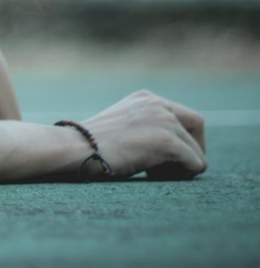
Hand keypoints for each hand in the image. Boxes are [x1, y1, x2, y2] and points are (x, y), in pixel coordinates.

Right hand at [81, 90, 206, 179]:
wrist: (77, 148)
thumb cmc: (94, 145)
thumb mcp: (124, 127)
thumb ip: (148, 127)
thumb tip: (176, 151)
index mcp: (145, 98)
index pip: (184, 117)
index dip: (180, 140)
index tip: (160, 156)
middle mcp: (157, 103)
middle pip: (197, 127)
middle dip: (190, 151)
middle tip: (165, 167)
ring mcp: (163, 119)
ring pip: (197, 151)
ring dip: (181, 167)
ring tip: (153, 172)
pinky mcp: (167, 140)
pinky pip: (196, 164)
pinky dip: (181, 175)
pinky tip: (152, 175)